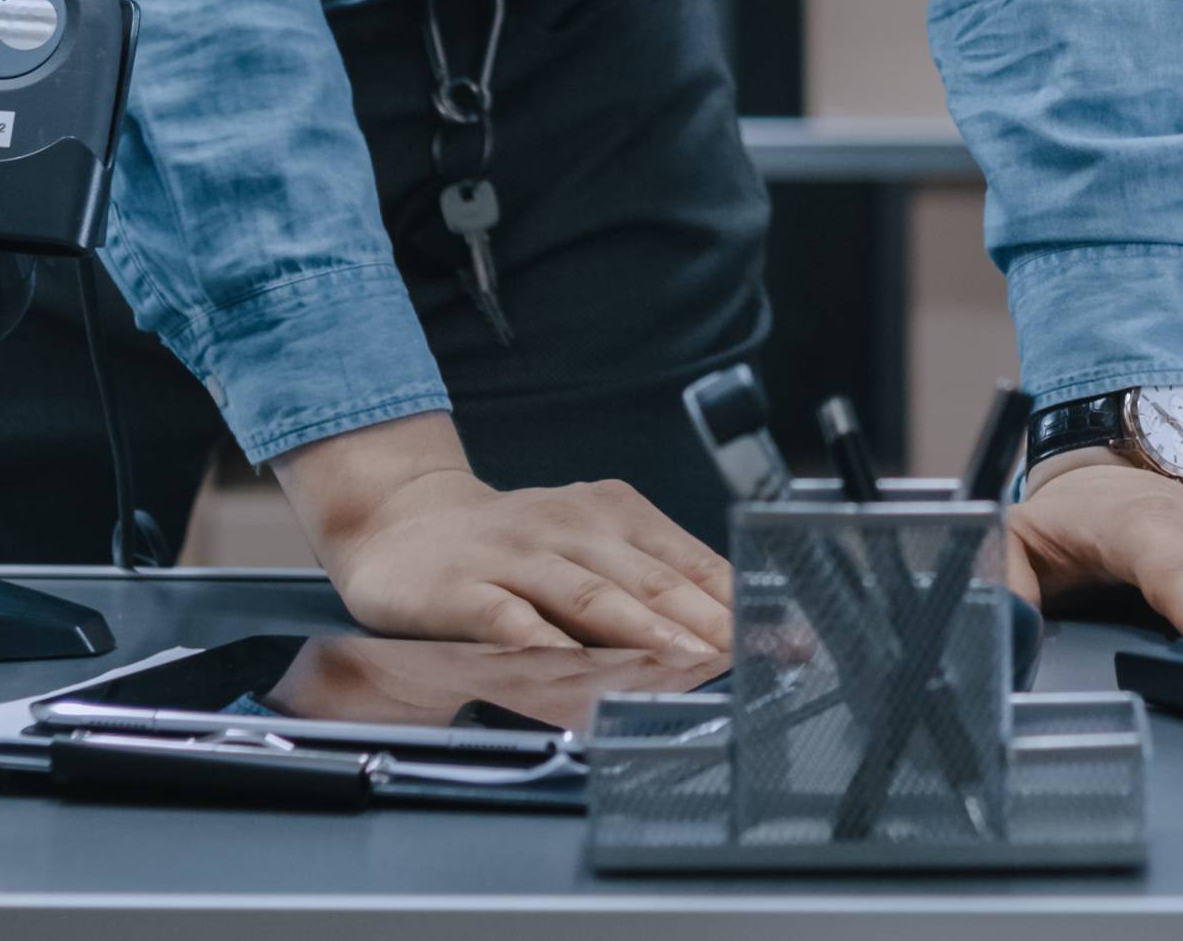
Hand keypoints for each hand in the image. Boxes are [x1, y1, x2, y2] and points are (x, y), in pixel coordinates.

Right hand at [274, 411, 729, 658]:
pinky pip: (510, 619)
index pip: (687, 560)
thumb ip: (647, 582)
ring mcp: (516, 555)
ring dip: (643, 631)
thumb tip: (726, 631)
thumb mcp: (587, 542)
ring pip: (589, 595)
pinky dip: (544, 644)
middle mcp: (570, 525)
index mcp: (612, 512)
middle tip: (748, 660)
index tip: (779, 636)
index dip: (736, 601)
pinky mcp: (464, 588)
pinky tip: (574, 671)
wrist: (402, 521)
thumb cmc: (512, 544)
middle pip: (648, 580)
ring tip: (687, 664)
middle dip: (704, 623)